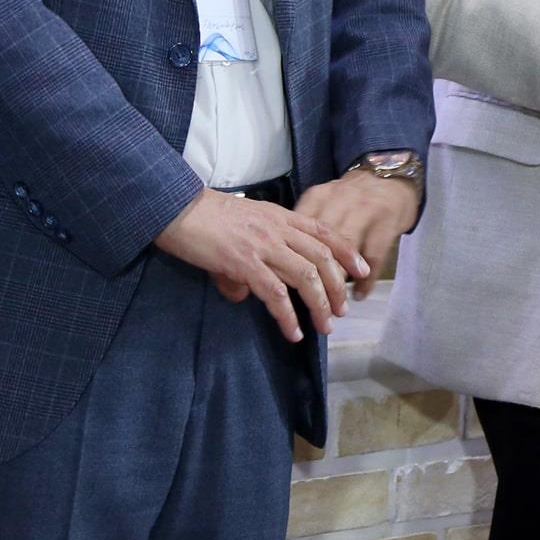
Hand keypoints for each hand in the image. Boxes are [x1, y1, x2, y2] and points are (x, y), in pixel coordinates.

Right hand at [155, 188, 360, 342]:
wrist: (178, 207)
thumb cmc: (205, 216)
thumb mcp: (241, 226)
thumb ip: (253, 255)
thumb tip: (245, 294)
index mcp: (280, 216)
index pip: (324, 231)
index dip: (346, 251)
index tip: (361, 270)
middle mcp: (278, 229)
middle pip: (322, 258)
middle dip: (337, 287)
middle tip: (342, 309)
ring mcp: (263, 246)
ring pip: (306, 277)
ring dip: (320, 305)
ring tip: (324, 326)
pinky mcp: (245, 263)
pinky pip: (275, 294)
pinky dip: (288, 316)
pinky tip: (292, 332)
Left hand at [293, 170, 419, 300]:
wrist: (392, 176)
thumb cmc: (352, 197)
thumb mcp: (324, 202)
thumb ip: (305, 225)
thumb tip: (283, 262)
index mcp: (319, 197)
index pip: (299, 231)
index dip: (293, 261)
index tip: (288, 287)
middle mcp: (339, 201)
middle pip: (321, 243)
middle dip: (316, 278)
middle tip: (313, 304)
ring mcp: (364, 210)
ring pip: (345, 250)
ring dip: (340, 282)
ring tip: (335, 306)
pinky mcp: (386, 222)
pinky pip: (373, 257)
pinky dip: (365, 280)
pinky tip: (359, 294)